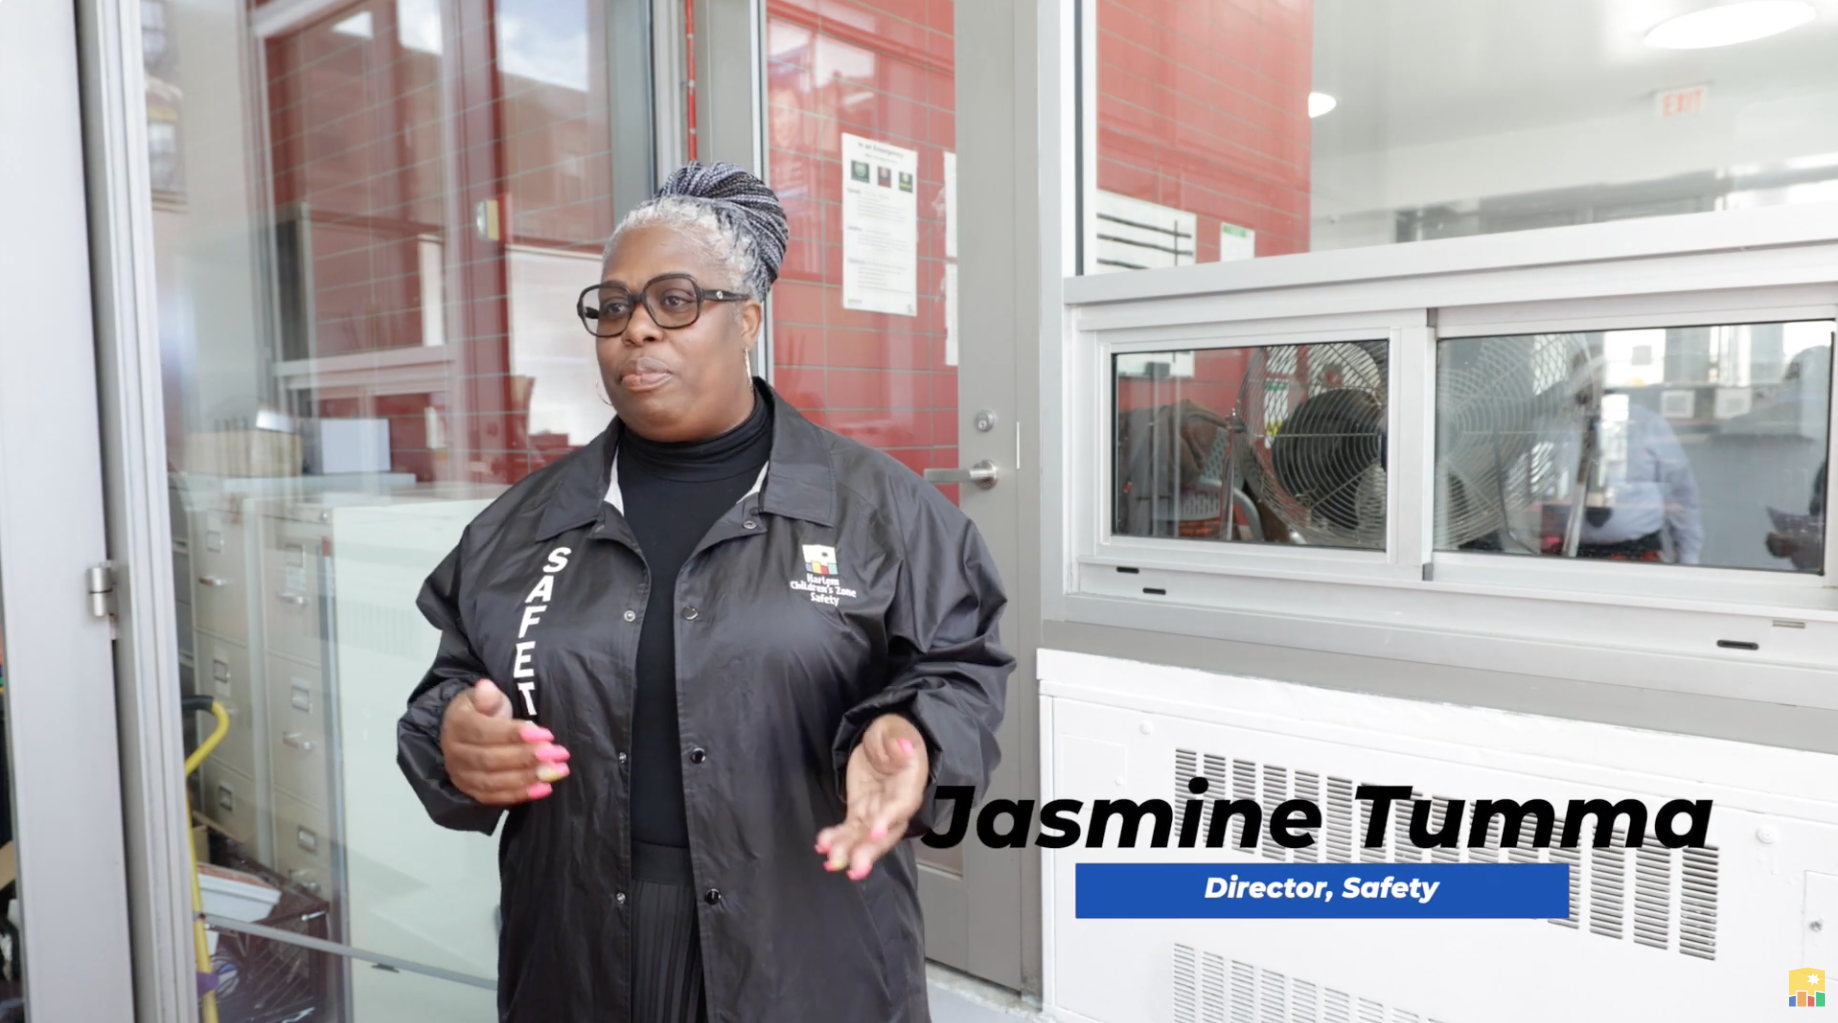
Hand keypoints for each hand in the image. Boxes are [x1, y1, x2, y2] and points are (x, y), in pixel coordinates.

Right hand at [439, 679, 568, 804]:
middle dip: (527, 757)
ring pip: (494, 782)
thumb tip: (486, 687)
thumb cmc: (482, 711)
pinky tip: (545, 788)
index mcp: (457, 726)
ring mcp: (462, 776)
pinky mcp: (472, 792)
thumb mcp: (484, 697)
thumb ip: (487, 695)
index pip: (485, 733)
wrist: (466, 733)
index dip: (515, 734)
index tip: (546, 734)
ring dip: (528, 777)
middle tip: (557, 753)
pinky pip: (495, 797)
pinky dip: (520, 794)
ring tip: (557, 770)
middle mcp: (455, 754)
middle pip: (490, 760)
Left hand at [815, 714, 927, 880]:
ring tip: (832, 862)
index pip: (900, 805)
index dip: (888, 819)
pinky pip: (850, 831)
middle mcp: (895, 805)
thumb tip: (904, 748)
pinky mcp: (861, 813)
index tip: (874, 832)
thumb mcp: (894, 729)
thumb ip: (897, 739)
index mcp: (909, 783)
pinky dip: (837, 840)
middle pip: (886, 833)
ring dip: (850, 851)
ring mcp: (877, 812)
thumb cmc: (894, 734)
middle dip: (870, 851)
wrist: (885, 742)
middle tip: (855, 868)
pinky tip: (823, 847)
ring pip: (865, 838)